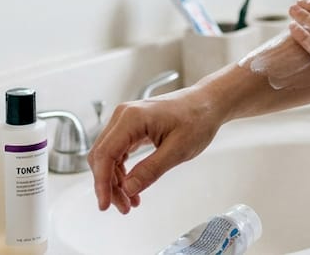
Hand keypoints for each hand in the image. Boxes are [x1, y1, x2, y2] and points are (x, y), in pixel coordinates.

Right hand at [87, 92, 219, 212]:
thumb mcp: (177, 150)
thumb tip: (128, 189)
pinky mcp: (131, 127)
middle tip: (124, 207)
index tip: (105, 204)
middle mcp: (124, 116)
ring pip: (108, 156)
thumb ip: (151, 170)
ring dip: (115, 181)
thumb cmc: (197, 118)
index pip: (105, 154)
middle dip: (109, 185)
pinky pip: (117, 152)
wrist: (208, 103)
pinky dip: (122, 171)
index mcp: (132, 118)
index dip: (102, 182)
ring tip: (130, 200)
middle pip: (102, 156)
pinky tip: (131, 186)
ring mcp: (126, 120)